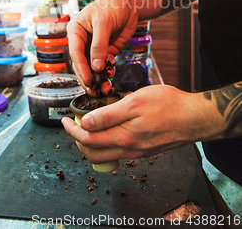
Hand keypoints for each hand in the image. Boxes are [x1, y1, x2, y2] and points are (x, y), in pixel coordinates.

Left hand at [62, 85, 225, 161]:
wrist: (194, 118)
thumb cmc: (168, 105)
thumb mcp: (135, 102)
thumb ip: (108, 115)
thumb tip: (85, 123)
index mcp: (123, 138)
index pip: (87, 139)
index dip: (71, 130)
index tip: (64, 119)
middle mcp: (128, 150)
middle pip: (92, 153)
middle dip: (78, 139)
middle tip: (73, 123)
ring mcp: (136, 153)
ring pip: (104, 155)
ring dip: (91, 143)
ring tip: (87, 125)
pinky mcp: (144, 151)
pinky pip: (117, 153)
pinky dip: (105, 144)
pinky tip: (107, 129)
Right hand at [68, 0, 138, 95]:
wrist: (131, 4)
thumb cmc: (113, 6)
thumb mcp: (103, 23)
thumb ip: (99, 45)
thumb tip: (95, 67)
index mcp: (76, 31)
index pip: (76, 52)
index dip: (81, 68)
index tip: (88, 80)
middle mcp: (83, 40)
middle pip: (82, 63)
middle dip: (88, 77)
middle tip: (93, 91)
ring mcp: (95, 47)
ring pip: (93, 67)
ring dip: (97, 78)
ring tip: (103, 90)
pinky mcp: (107, 51)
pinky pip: (104, 65)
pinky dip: (107, 73)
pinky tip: (110, 78)